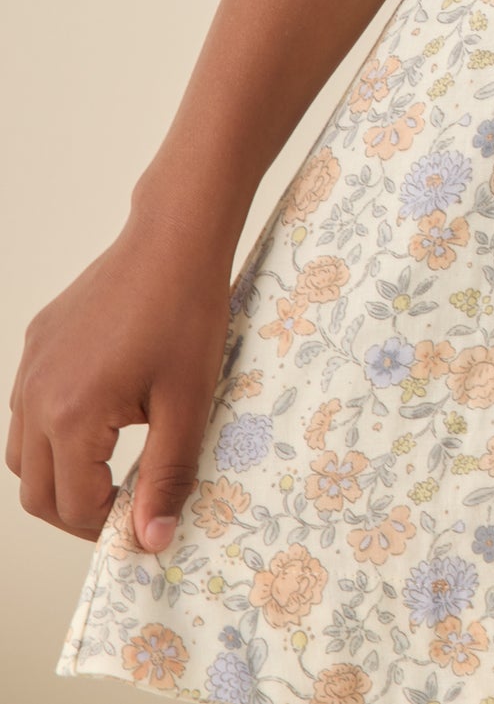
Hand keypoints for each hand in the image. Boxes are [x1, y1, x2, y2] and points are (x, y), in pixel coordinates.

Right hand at [8, 217, 233, 551]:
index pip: (72, 506)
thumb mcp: (188, 402)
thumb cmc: (188, 312)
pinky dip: (53, 433)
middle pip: (35, 491)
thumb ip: (167, 477)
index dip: (107, 528)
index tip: (142, 529)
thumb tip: (151, 540)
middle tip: (124, 513)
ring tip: (110, 474)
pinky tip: (100, 420)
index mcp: (69, 416)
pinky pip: (28, 407)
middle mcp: (35, 395)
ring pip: (22, 453)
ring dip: (58, 476)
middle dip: (76, 513)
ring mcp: (30, 366)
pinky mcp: (37, 342)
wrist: (176, 237)